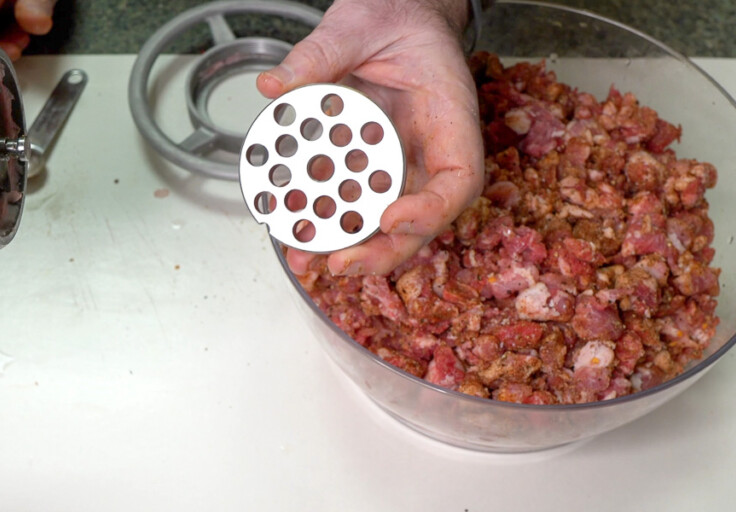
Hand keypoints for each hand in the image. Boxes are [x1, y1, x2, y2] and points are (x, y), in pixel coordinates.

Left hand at [257, 0, 483, 275]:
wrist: (394, 16)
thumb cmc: (396, 17)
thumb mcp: (357, 23)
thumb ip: (320, 53)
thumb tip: (276, 86)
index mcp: (448, 116)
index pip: (459, 178)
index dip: (430, 209)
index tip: (390, 218)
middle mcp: (430, 152)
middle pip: (421, 220)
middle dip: (380, 250)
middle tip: (338, 262)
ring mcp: (401, 165)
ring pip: (385, 223)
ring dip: (346, 247)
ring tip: (302, 258)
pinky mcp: (371, 168)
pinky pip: (353, 202)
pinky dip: (325, 220)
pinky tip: (291, 229)